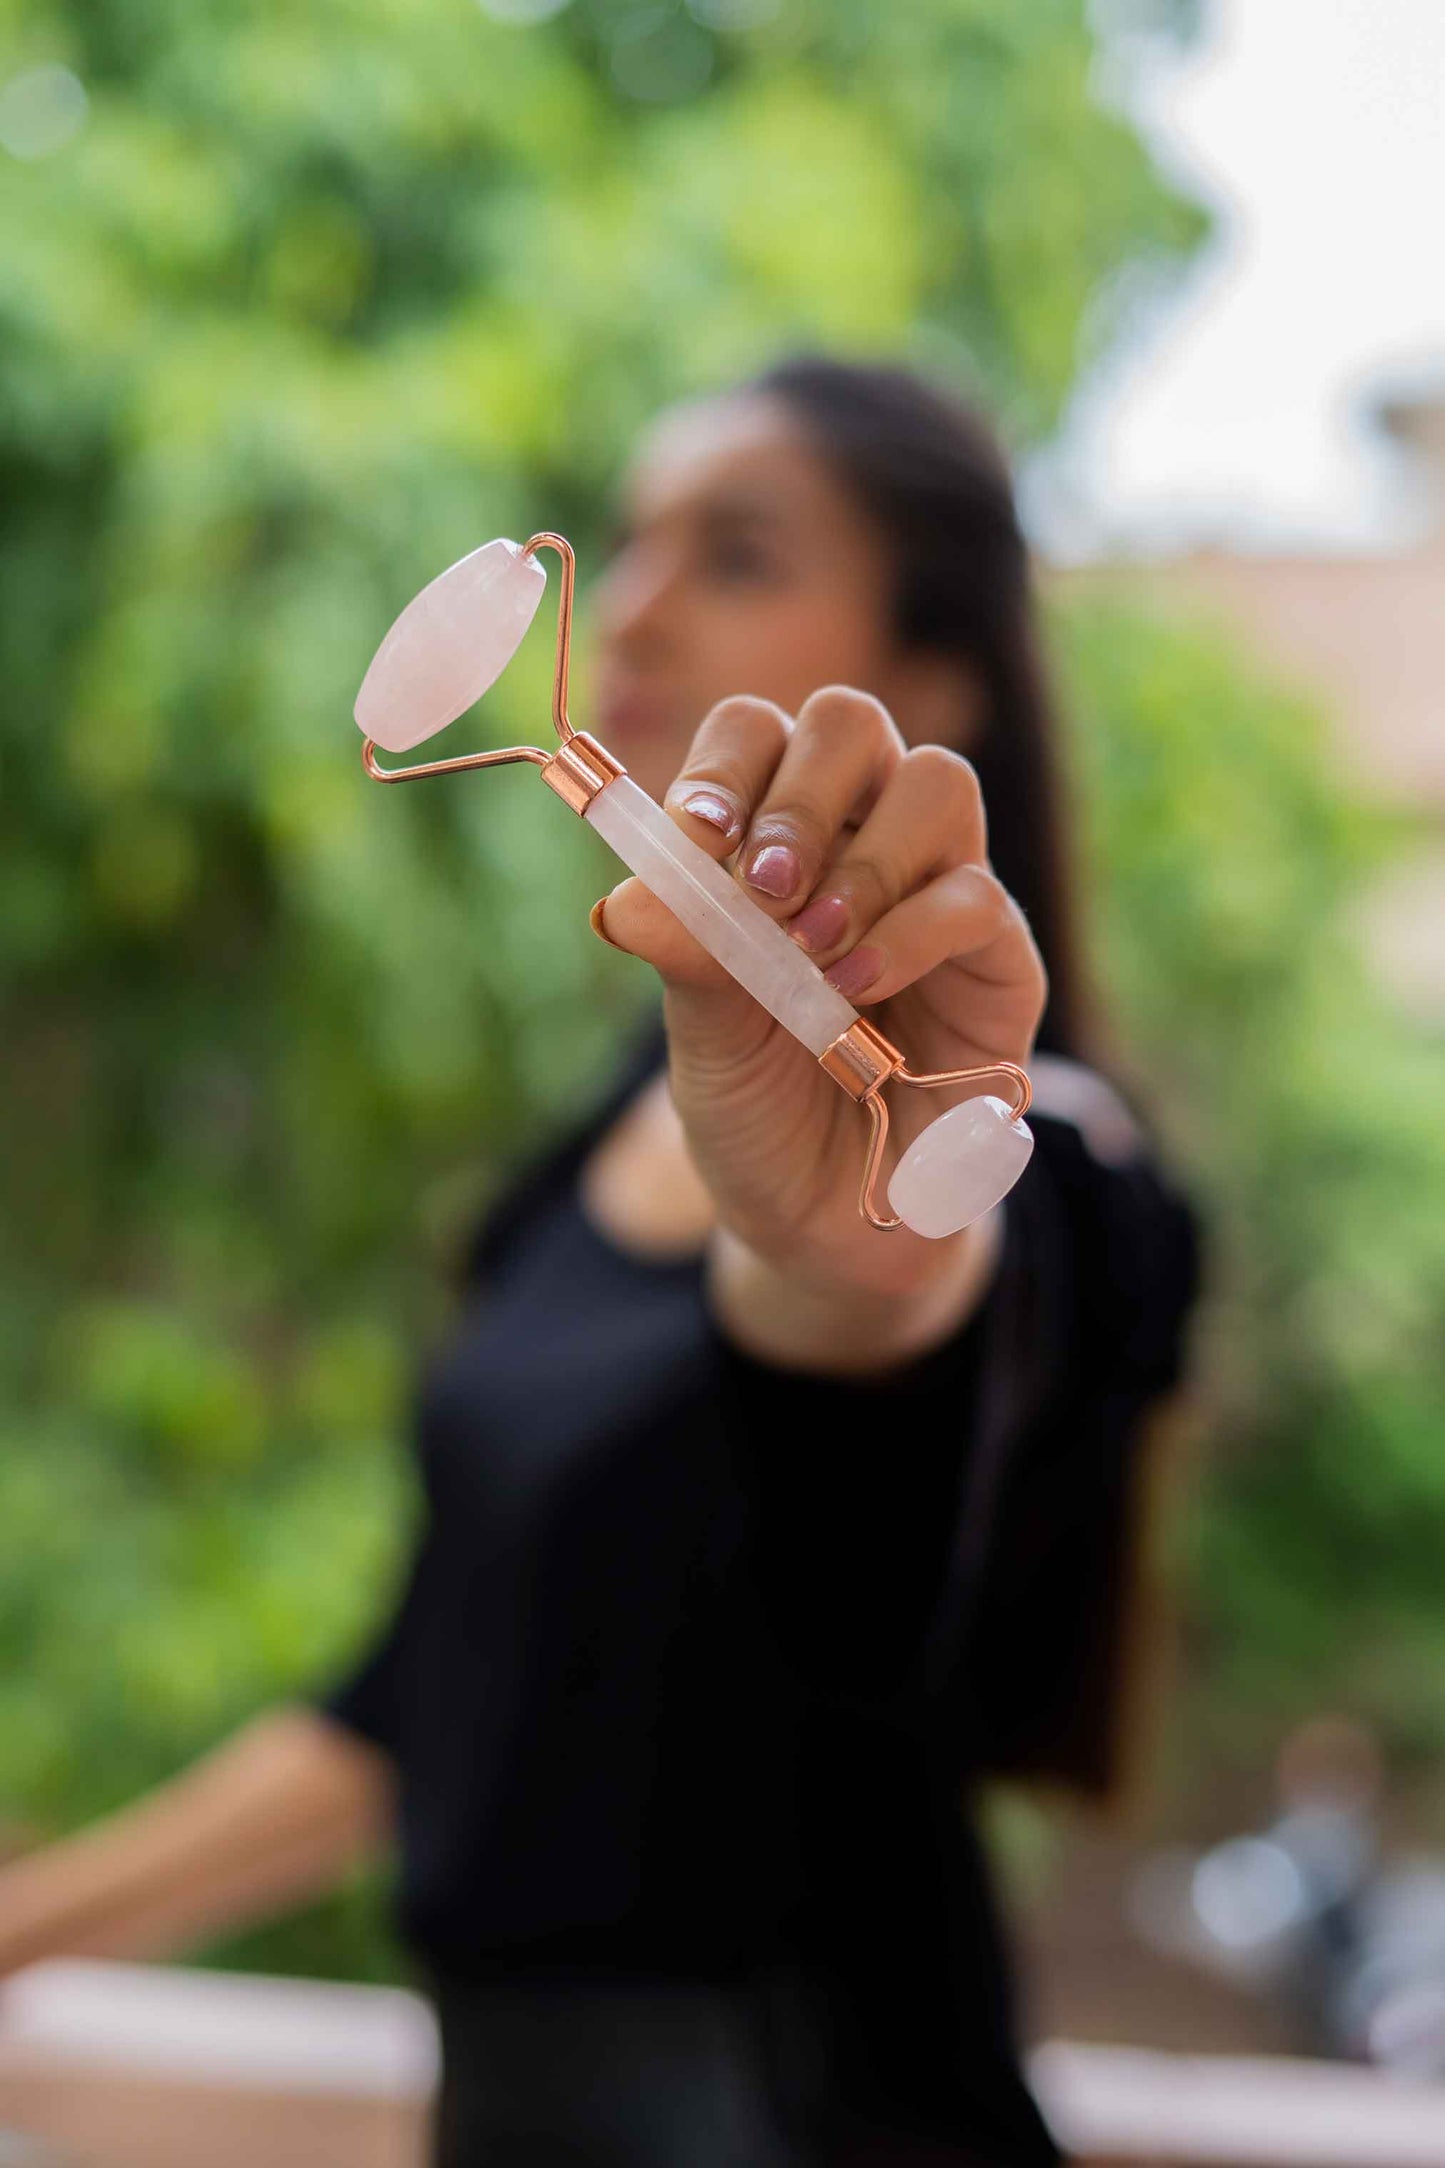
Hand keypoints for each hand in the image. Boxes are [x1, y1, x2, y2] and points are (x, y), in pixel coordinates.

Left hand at [593, 688, 1047, 1304]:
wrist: (824, 1215)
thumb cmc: (760, 1107)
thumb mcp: (701, 1037)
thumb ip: (683, 956)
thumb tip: (623, 901)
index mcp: (769, 834)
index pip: (755, 733)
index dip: (726, 764)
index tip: (699, 836)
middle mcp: (858, 837)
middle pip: (850, 723)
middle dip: (801, 795)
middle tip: (766, 886)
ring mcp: (936, 886)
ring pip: (936, 781)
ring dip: (866, 856)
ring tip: (814, 945)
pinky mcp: (997, 954)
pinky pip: (972, 896)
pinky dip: (908, 934)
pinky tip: (857, 991)